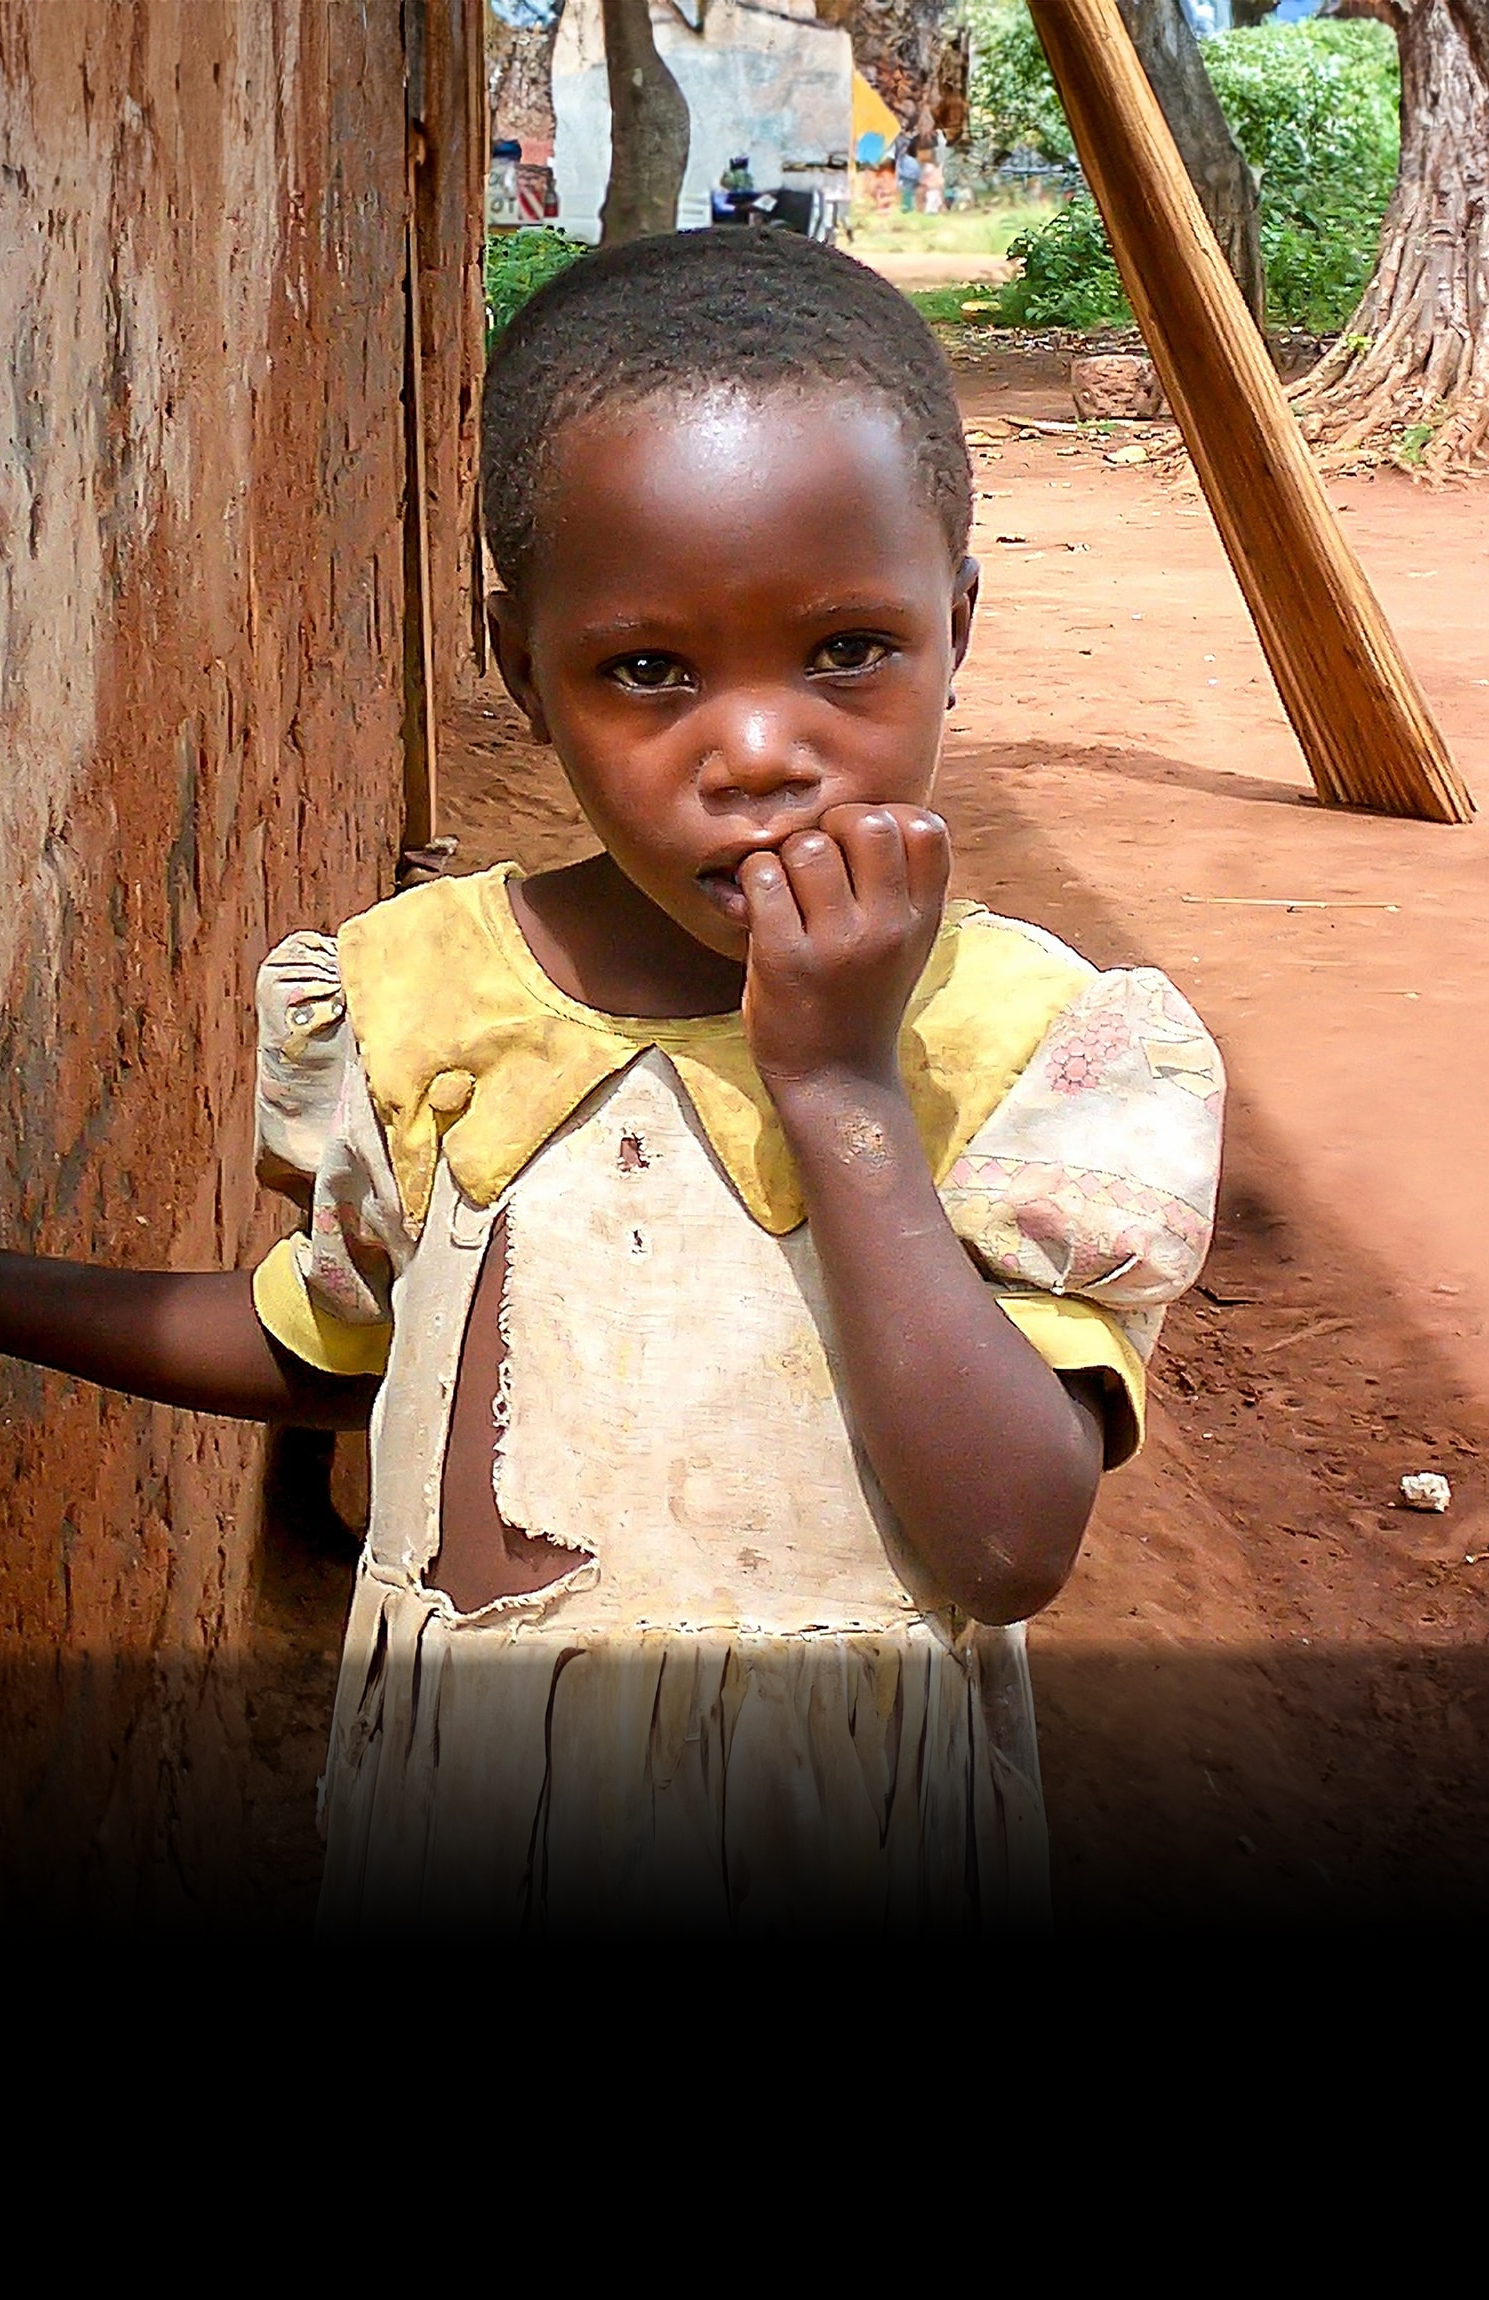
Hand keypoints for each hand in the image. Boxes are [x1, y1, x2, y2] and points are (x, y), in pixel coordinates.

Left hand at [738, 804, 949, 1090]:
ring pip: (807, 846)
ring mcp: (838, 945)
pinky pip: (763, 878)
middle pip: (867, 822)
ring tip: (786, 891)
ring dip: (786, 857)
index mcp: (923, 918)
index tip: (861, 847)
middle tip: (817, 862)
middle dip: (832, 826)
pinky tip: (758, 908)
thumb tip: (861, 811)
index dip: (887, 816)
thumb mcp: (904, 945)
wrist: (837, 1081)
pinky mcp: (785, 959)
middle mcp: (888, 928)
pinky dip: (753, 883)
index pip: (926, 827)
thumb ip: (897, 885)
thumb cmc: (861, 1000)